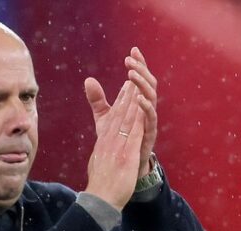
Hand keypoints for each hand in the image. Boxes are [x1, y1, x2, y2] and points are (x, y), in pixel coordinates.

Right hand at [82, 80, 148, 210]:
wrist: (101, 198)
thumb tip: (100, 142)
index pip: (112, 116)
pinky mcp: (125, 155)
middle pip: (119, 113)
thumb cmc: (100, 183)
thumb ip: (101, 148)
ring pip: (126, 120)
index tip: (127, 86)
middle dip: (127, 94)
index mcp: (103, 141)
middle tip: (133, 76)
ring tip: (138, 85)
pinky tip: (144, 109)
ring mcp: (117, 147)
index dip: (120, 100)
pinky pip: (133, 134)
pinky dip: (138, 120)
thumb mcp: (97, 161)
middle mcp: (109, 140)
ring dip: (132, 101)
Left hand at [84, 49, 157, 178]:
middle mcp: (145, 110)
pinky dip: (146, 108)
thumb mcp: (105, 119)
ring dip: (142, 84)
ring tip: (132, 75)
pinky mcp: (148, 136)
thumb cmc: (118, 143)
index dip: (139, 64)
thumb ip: (98, 101)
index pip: (139, 79)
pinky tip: (139, 98)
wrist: (121, 171)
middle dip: (141, 70)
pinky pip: (150, 120)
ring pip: (152, 98)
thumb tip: (88, 80)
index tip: (133, 49)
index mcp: (136, 104)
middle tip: (130, 60)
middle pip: (149, 84)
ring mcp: (148, 123)